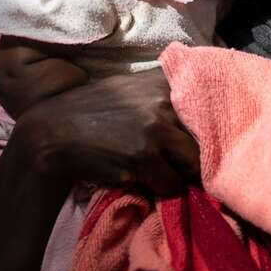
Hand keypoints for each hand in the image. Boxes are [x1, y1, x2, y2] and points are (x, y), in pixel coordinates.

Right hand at [13, 68, 199, 196]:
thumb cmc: (95, 110)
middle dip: (202, 153)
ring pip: (194, 162)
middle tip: (192, 163)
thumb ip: (164, 92)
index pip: (210, 100)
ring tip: (169, 173)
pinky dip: (164, 188)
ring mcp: (154, 129)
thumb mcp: (130, 87)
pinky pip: (172, 183)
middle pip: (208, 136)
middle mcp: (163, 101)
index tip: (217, 136)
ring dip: (184, 173)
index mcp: (163, 81)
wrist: (53, 131)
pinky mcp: (143, 157)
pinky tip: (148, 181)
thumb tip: (203, 105)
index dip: (216, 123)